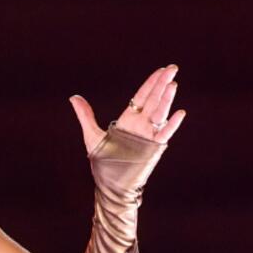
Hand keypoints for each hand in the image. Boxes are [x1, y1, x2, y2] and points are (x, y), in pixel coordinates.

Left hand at [69, 64, 185, 150]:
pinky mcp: (154, 147)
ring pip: (160, 113)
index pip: (143, 95)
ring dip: (167, 99)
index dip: (152, 82)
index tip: (162, 70)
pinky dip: (172, 124)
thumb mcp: (92, 135)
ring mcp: (148, 134)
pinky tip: (179, 112)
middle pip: (154, 99)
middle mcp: (141, 124)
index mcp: (129, 119)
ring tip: (173, 85)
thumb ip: (85, 115)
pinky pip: (164, 133)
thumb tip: (73, 97)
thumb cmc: (104, 160)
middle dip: (163, 84)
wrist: (112, 183)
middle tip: (173, 68)